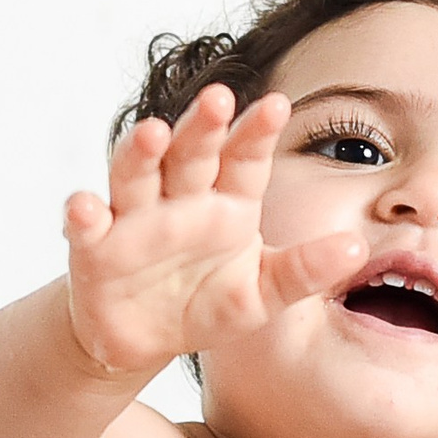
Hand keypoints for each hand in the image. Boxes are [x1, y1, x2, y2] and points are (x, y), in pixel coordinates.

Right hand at [59, 88, 363, 379]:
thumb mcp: (262, 294)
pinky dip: (81, 214)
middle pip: (190, 153)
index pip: (244, 159)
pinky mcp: (94, 249)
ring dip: (140, 153)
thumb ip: (305, 270)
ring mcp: (134, 219)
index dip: (257, 132)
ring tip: (152, 132)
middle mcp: (180, 200)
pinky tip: (84, 205)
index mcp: (226, 204)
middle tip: (218, 98)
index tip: (279, 105)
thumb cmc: (205, 304)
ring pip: (136, 175)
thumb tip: (356, 248)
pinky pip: (86, 226)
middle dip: (202, 126)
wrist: (144, 339)